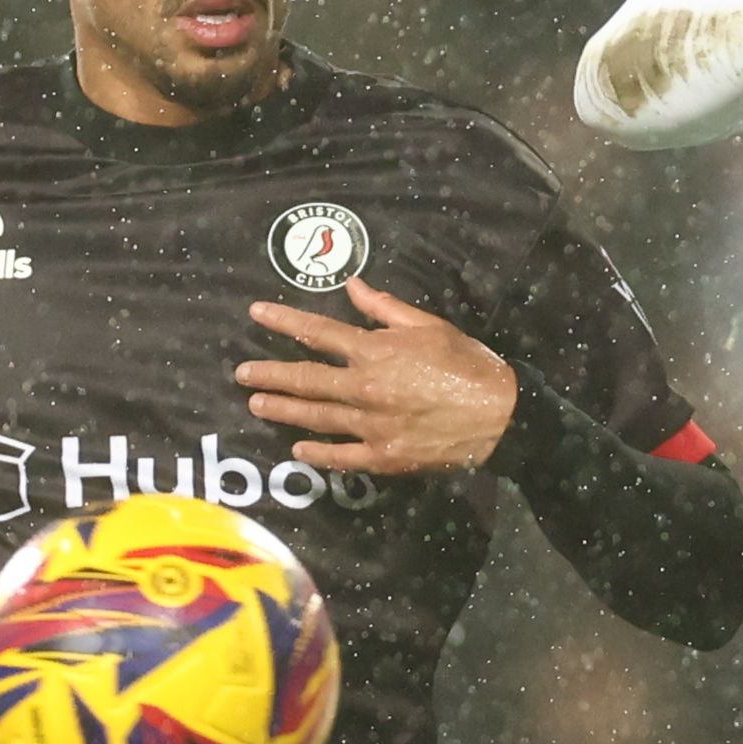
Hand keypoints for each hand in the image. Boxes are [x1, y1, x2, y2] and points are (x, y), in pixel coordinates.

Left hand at [239, 282, 518, 473]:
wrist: (501, 416)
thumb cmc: (468, 364)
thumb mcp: (429, 325)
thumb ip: (384, 308)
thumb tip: (351, 286)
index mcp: (375, 350)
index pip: (318, 332)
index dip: (283, 321)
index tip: (255, 314)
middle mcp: (365, 387)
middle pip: (306, 379)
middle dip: (269, 374)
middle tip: (241, 374)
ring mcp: (371, 425)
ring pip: (316, 417)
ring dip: (282, 410)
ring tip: (257, 405)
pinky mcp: (383, 456)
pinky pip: (342, 457)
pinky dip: (318, 453)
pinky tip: (298, 450)